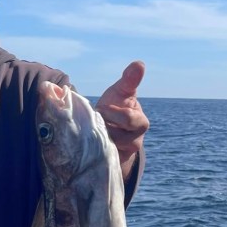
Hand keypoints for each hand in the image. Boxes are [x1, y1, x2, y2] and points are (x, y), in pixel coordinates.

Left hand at [95, 62, 148, 179]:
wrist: (109, 130)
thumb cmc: (115, 107)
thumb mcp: (121, 92)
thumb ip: (129, 80)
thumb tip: (140, 63)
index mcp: (140, 122)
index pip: (128, 118)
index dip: (111, 112)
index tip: (102, 108)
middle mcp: (135, 141)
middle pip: (115, 135)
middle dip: (101, 125)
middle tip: (95, 119)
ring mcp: (122, 154)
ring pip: (104, 146)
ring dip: (94, 136)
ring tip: (92, 129)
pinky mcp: (110, 163)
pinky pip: (99, 158)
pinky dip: (90, 150)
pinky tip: (86, 143)